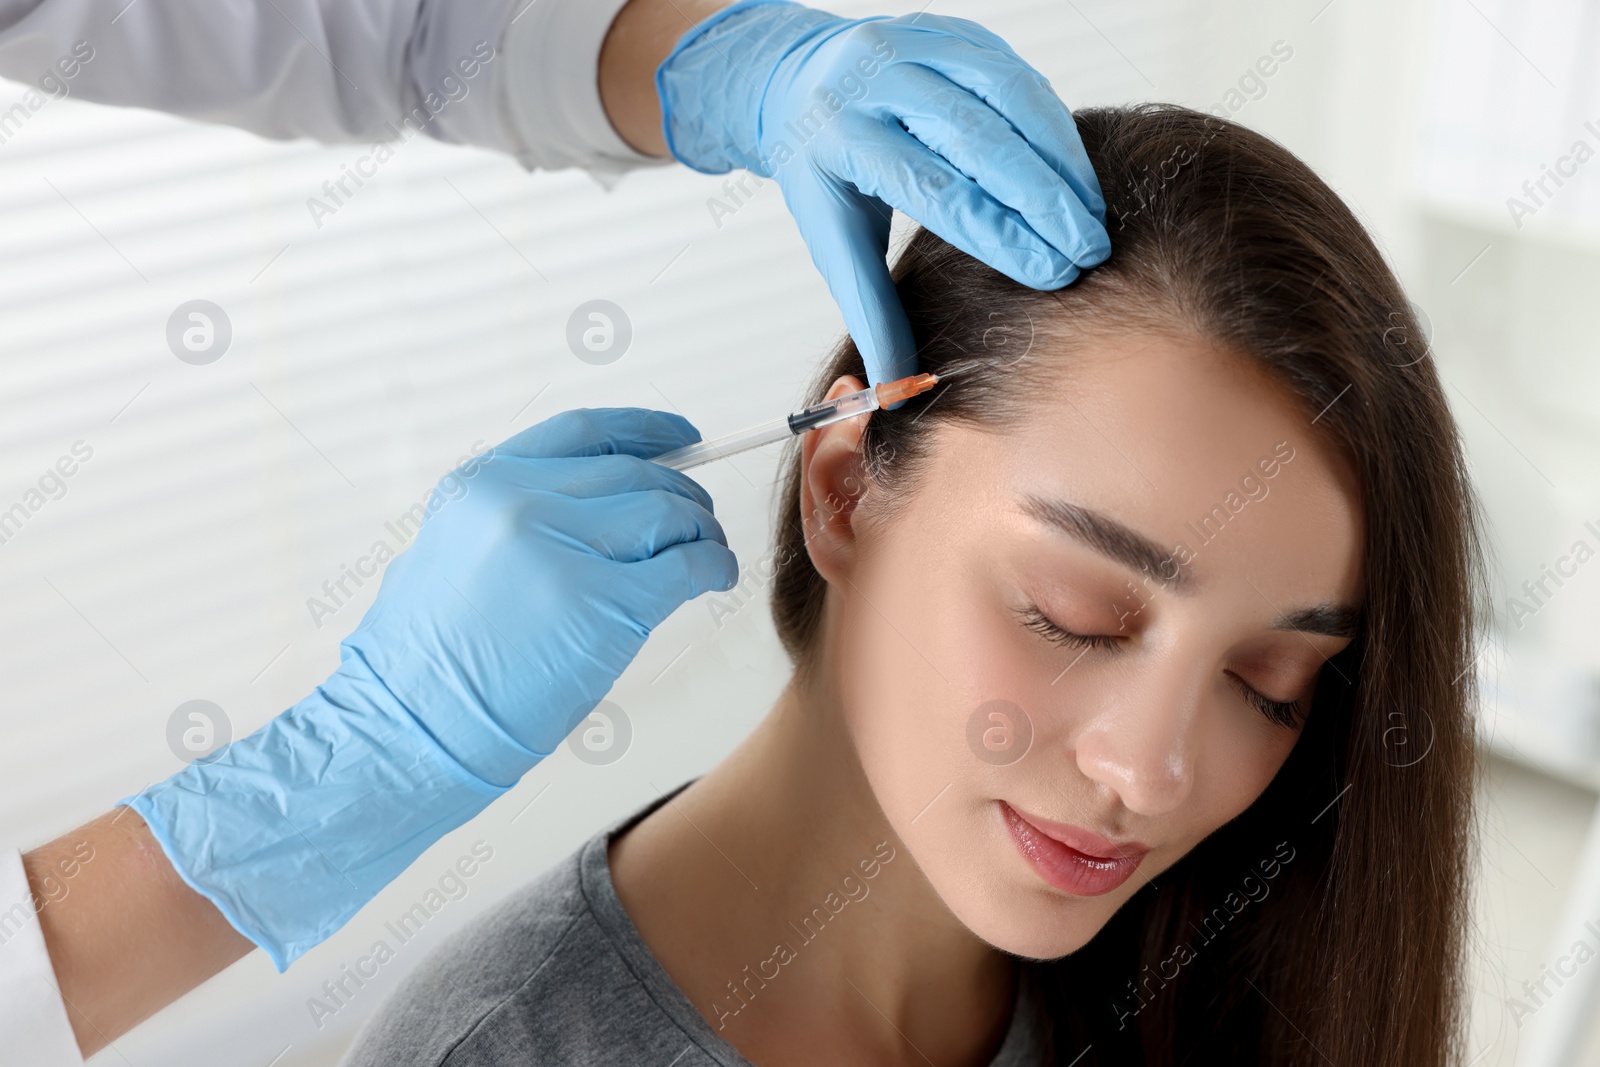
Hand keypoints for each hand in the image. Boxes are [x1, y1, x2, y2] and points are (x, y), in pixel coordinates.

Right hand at [124, 409, 735, 967]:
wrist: (405, 730)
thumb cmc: (425, 663)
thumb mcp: (450, 551)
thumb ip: (515, 514)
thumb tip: (594, 503)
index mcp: (482, 483)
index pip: (585, 431)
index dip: (646, 430)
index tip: (684, 436)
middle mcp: (523, 502)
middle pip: (637, 474)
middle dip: (681, 495)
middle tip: (699, 522)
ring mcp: (565, 549)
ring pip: (670, 513)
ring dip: (702, 531)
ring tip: (709, 554)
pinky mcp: (606, 604)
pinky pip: (687, 565)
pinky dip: (714, 567)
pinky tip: (716, 579)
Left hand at [657, 0, 1109, 390]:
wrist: (800, 81)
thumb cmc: (824, 170)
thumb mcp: (832, 238)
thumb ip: (869, 309)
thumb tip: (894, 388)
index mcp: (844, 134)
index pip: (936, 187)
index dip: (1000, 231)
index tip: (1050, 272)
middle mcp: (879, 78)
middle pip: (979, 139)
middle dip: (1043, 199)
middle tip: (1087, 249)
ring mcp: (919, 44)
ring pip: (1008, 95)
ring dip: (1060, 159)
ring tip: (1092, 215)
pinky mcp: (953, 32)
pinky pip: (1016, 73)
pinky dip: (1052, 124)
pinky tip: (1076, 171)